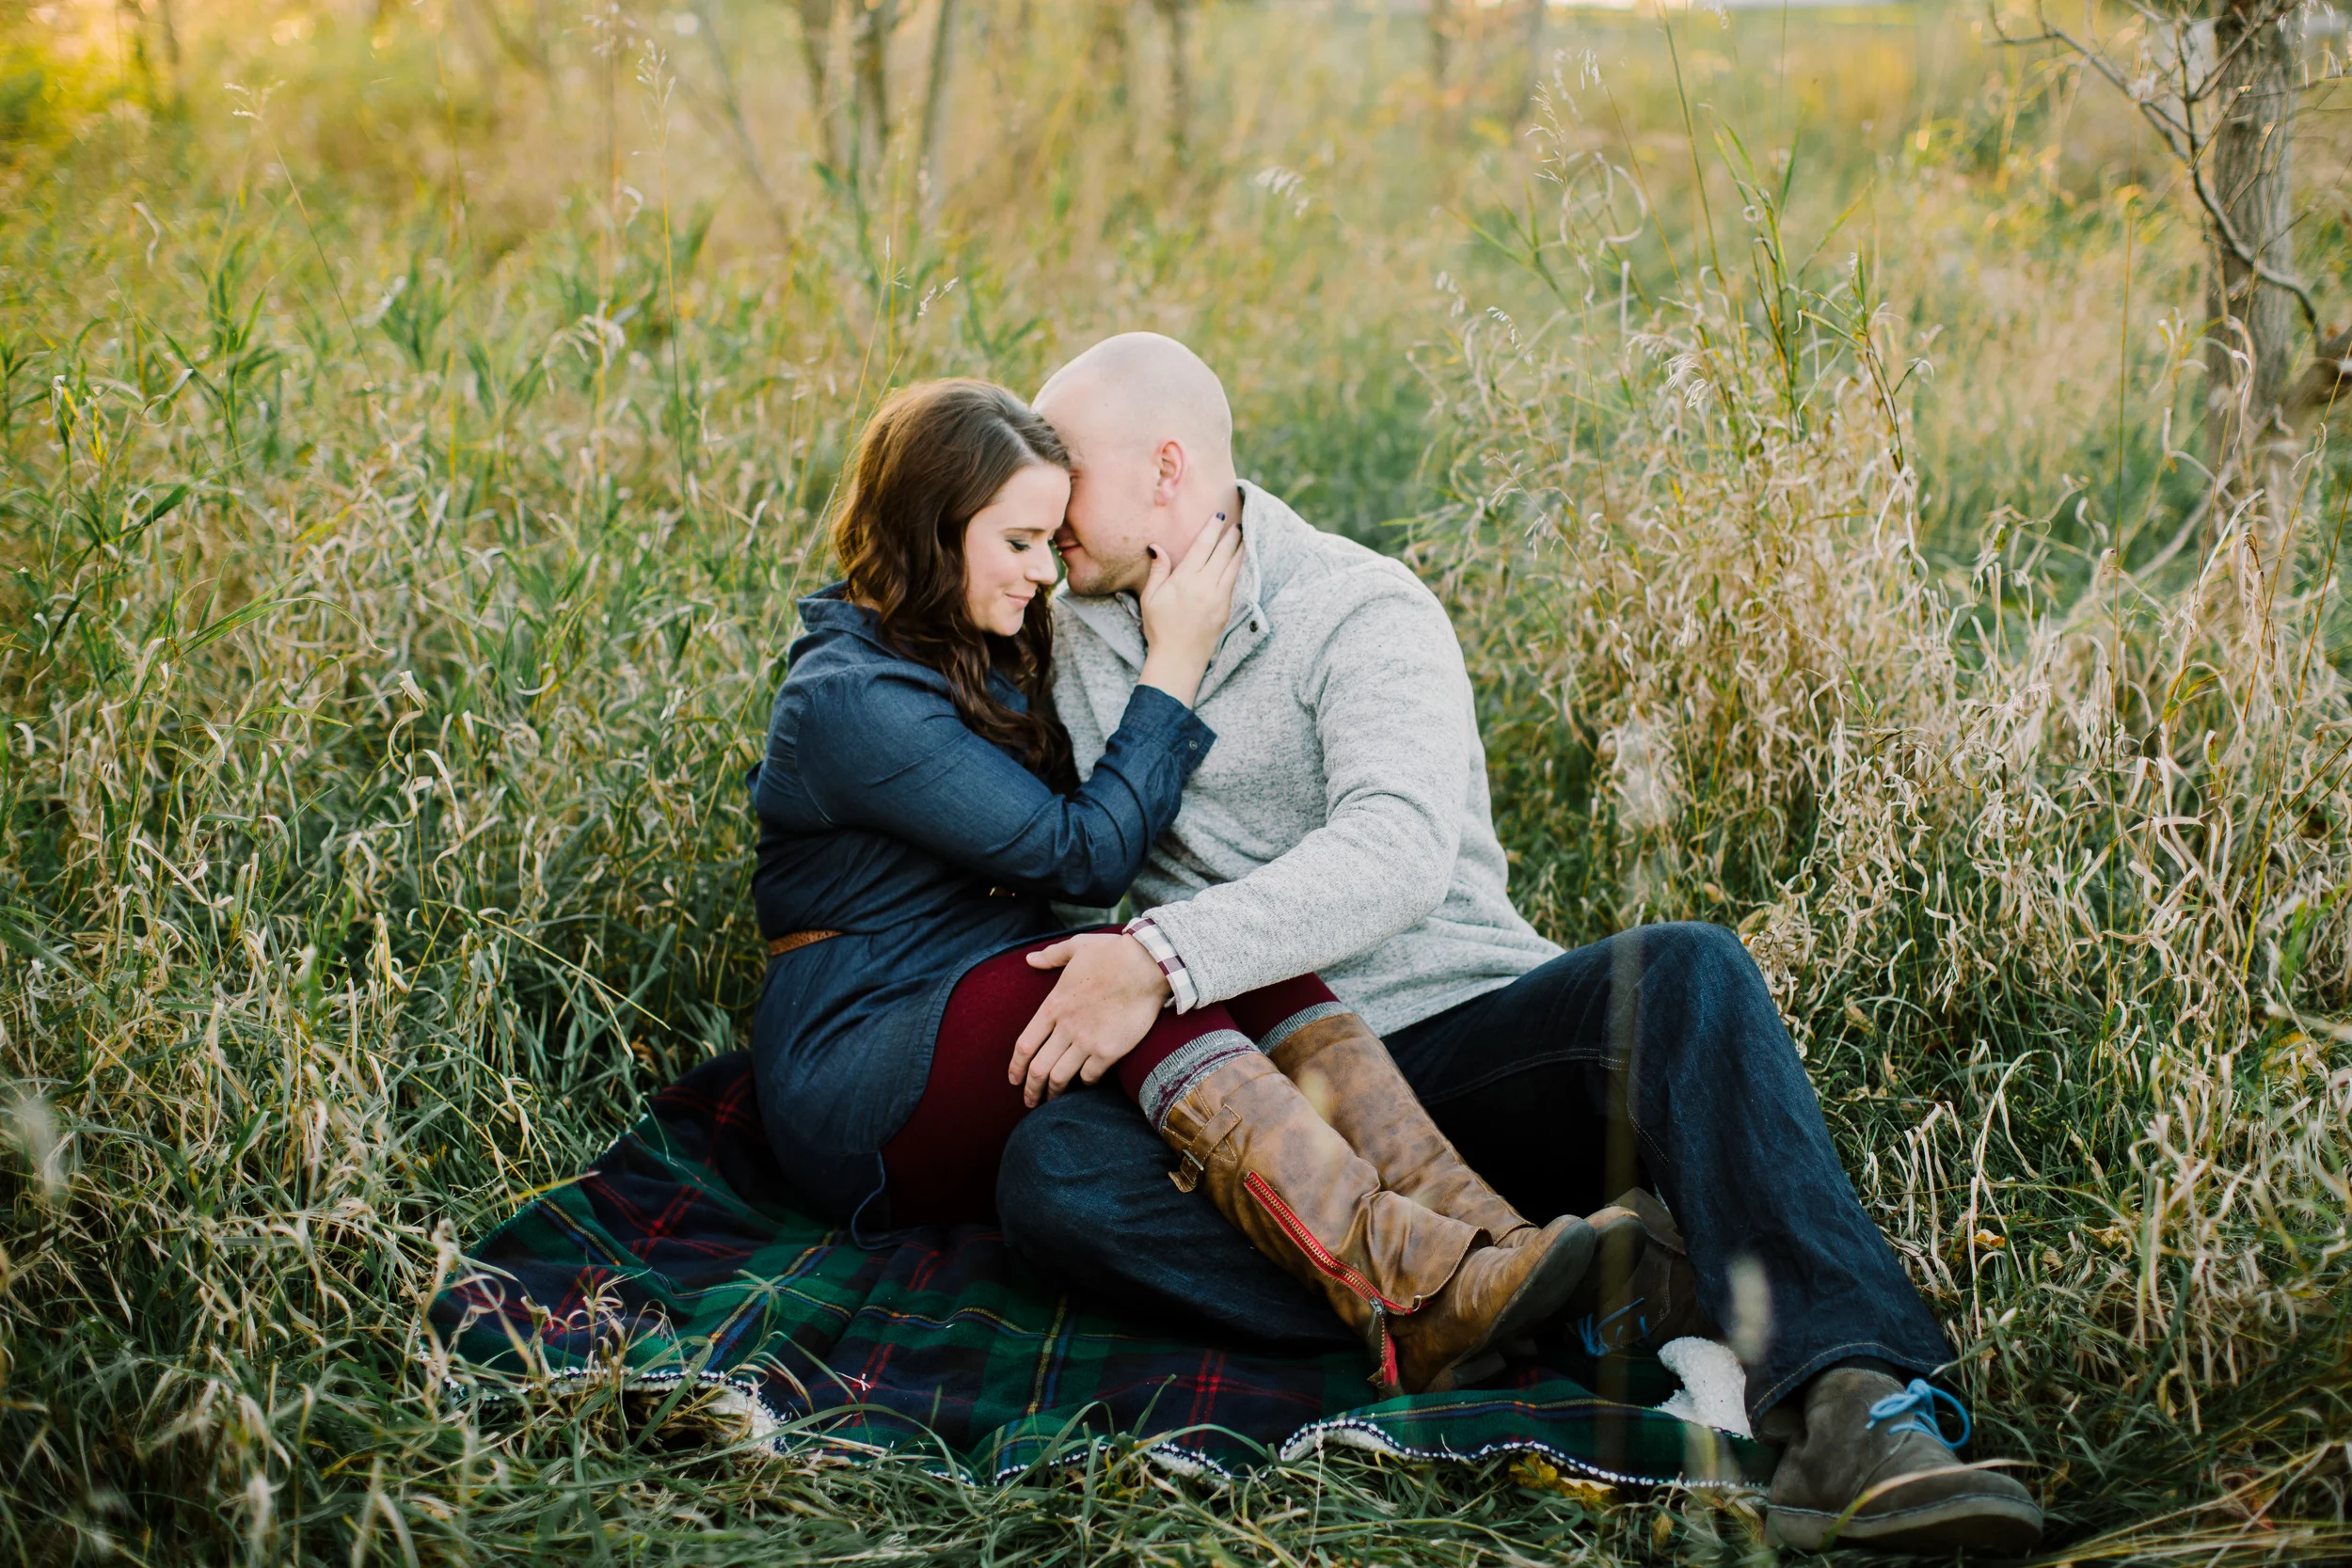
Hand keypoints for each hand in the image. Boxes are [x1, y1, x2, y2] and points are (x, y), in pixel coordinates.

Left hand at [1006, 933, 1173, 1105]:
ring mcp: (1087, 1041)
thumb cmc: (1113, 954)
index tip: (1013, 1079)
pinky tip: (1085, 1082)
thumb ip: (1051, 955)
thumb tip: (1030, 960)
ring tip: (1053, 1100)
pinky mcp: (1109, 1051)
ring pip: (1060, 1077)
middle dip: (1030, 1089)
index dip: (1016, 1066)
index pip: (1025, 1045)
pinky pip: (1089, 1076)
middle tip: (1029, 1101)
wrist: (1148, 965)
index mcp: (1054, 1004)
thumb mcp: (1076, 947)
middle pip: (1038, 1069)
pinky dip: (1084, 1082)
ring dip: (1054, 1092)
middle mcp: (1066, 1027)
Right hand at [1136, 509, 1244, 707]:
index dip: (1212, 529)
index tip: (1219, 516)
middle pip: (1222, 553)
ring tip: (1243, 538)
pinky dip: (1238, 568)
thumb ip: (1158, 570)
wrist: (1178, 659)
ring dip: (1239, 550)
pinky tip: (1238, 562)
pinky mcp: (1226, 610)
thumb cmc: (1160, 628)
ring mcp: (1219, 598)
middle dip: (1231, 536)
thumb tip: (1156, 547)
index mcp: (1185, 579)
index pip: (1202, 546)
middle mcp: (1205, 585)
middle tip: (1237, 524)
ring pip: (1233, 567)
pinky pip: (1234, 583)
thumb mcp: (1150, 597)